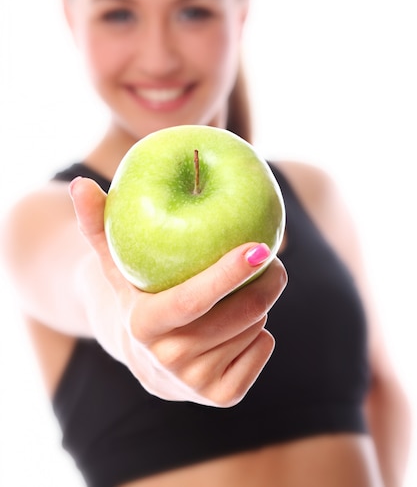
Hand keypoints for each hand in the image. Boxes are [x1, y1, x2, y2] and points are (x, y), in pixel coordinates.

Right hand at [70, 177, 286, 406]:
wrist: (145, 356)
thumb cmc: (136, 293)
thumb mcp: (116, 261)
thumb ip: (97, 223)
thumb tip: (79, 183)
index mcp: (144, 325)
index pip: (193, 300)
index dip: (227, 274)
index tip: (258, 247)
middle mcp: (168, 360)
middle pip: (239, 315)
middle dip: (266, 281)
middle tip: (270, 256)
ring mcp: (195, 383)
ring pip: (255, 329)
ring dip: (260, 304)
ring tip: (247, 288)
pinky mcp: (221, 397)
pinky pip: (262, 351)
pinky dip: (261, 332)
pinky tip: (241, 323)